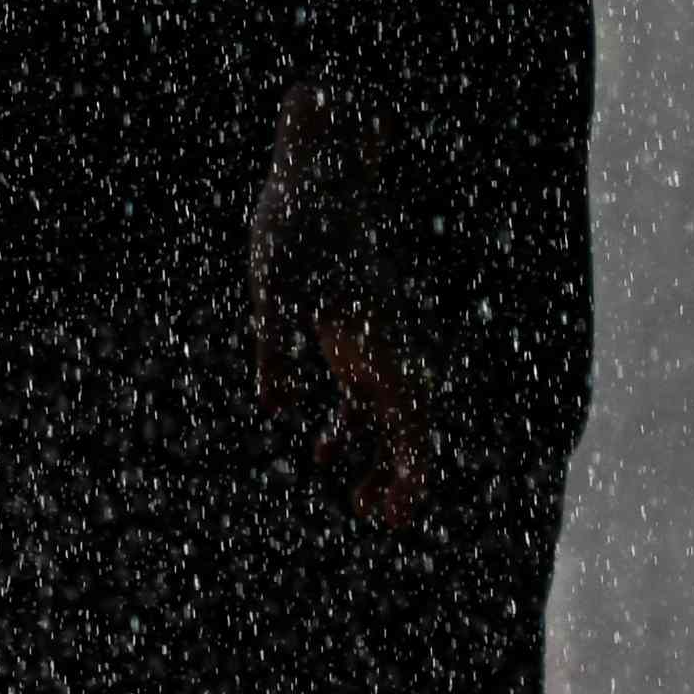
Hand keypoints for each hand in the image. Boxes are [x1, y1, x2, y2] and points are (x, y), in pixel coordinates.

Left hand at [248, 84, 437, 532]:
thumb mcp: (276, 286)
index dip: (409, 484)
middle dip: (397, 483)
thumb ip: (276, 347)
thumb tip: (277, 409)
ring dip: (374, 460)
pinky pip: (363, 395)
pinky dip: (351, 429)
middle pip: (411, 438)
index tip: (386, 518)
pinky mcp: (350, 334)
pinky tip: (320, 446)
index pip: (417, 436)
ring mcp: (372, 346)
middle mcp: (387, 355)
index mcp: (379, 352)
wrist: (321, 175)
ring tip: (352, 496)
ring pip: (387, 421)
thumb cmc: (300, 227)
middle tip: (370, 516)